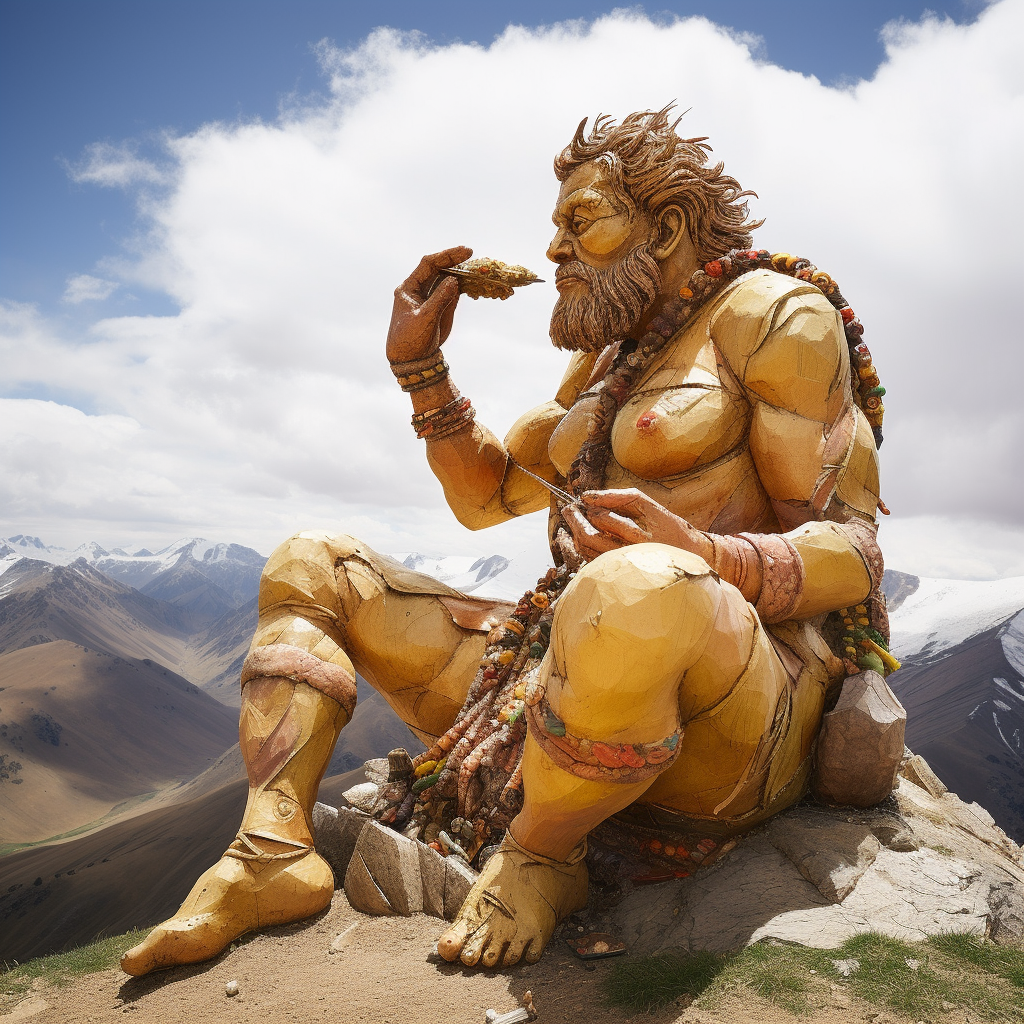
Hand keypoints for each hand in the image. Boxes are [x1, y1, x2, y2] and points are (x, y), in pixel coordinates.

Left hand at [387, 246, 470, 364]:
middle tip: (472, 255)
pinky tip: (476, 283)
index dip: (446, 256)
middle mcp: (420, 289)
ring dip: (462, 273)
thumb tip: (454, 280)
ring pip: (448, 279)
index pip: (428, 265)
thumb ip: (439, 298)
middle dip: (455, 261)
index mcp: (409, 288)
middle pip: (439, 268)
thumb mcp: (425, 318)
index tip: (465, 251)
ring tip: (478, 269)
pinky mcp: (443, 306)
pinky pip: (455, 291)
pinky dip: (465, 286)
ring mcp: (432, 297)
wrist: (413, 361)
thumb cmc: (411, 340)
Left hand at [561, 488, 713, 562]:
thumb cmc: (668, 527)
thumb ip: (617, 497)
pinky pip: (590, 560)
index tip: (579, 500)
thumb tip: (588, 496)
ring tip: (574, 519)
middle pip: (589, 539)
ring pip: (587, 552)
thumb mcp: (647, 505)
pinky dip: (581, 546)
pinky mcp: (616, 575)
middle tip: (568, 509)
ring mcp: (621, 568)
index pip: (603, 521)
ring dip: (575, 534)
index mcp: (640, 538)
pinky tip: (580, 535)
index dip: (587, 509)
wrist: (688, 556)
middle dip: (575, 521)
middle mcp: (630, 556)